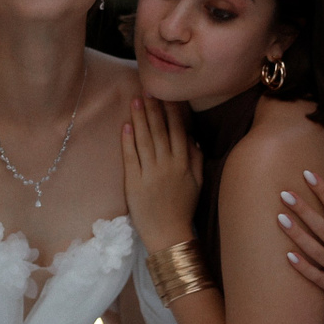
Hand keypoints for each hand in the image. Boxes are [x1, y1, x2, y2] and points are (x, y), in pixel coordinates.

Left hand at [122, 96, 201, 251]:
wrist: (169, 234)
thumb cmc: (183, 208)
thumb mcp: (197, 182)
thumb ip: (196, 158)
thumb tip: (193, 137)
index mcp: (184, 163)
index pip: (178, 130)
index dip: (172, 111)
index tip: (168, 95)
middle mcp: (168, 164)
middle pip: (160, 131)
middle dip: (154, 108)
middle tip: (148, 89)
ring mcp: (150, 173)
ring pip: (144, 140)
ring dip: (140, 118)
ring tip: (135, 100)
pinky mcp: (134, 182)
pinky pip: (131, 157)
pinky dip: (127, 140)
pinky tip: (125, 125)